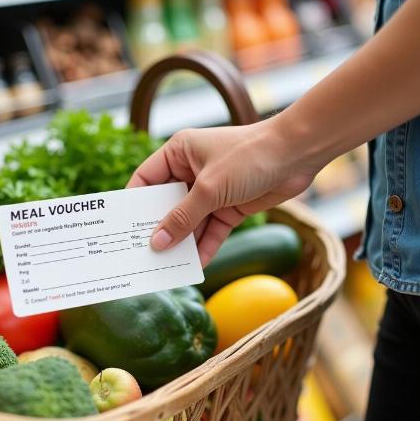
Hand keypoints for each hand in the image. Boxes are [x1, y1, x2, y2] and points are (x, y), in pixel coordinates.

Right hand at [127, 116, 318, 265]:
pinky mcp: (230, 207)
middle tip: (142, 254)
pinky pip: (211, 230)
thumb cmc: (249, 156)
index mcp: (178, 153)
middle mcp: (191, 171)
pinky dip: (205, 246)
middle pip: (167, 205)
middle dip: (159, 229)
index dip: (134, 204)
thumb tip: (157, 243)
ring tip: (167, 267)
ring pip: (190, 221)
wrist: (298, 155)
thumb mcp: (209, 188)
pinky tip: (195, 265)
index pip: (146, 180)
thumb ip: (183, 217)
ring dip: (182, 243)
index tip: (122, 229)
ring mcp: (211, 191)